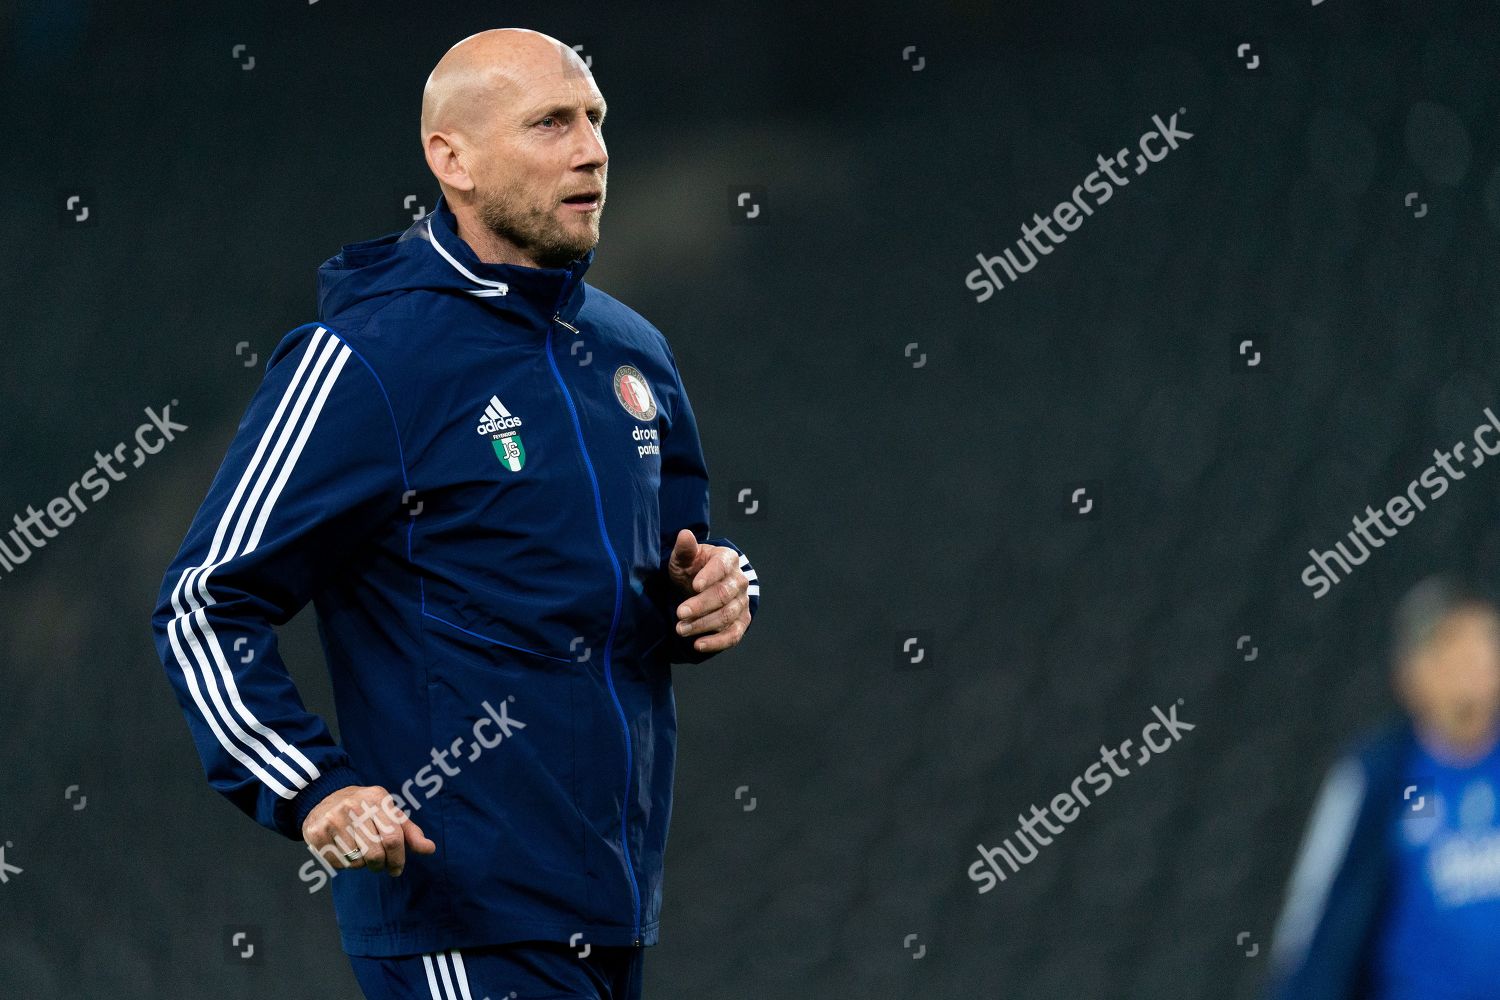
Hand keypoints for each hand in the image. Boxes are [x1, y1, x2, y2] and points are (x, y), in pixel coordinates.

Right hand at [302, 785, 435, 876]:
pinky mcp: (317, 833)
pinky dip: (345, 864)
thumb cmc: (363, 809)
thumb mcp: (388, 812)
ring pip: (356, 861)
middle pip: (375, 853)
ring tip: (359, 851)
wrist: (322, 797)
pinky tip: (343, 849)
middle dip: (381, 865)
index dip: (398, 859)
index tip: (397, 868)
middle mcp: (354, 807)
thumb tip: (430, 849)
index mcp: (376, 799)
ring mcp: (333, 820)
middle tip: (380, 865)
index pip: (393, 838)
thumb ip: (409, 831)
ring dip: (362, 864)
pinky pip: (338, 864)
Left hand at [666, 528, 751, 653]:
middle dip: (700, 605)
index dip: (709, 576)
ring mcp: (742, 602)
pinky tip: (698, 645)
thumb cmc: (692, 569)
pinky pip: (734, 635)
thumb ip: (685, 549)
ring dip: (703, 624)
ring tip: (681, 629)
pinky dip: (717, 642)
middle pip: (723, 595)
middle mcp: (739, 581)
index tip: (694, 586)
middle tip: (679, 613)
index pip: (721, 567)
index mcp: (728, 559)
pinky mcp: (741, 622)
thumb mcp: (685, 558)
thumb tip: (684, 534)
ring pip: (726, 616)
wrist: (701, 586)